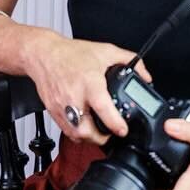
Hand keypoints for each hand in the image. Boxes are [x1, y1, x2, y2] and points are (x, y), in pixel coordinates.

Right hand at [23, 31, 152, 143]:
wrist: (44, 54)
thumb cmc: (71, 54)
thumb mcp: (106, 51)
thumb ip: (130, 61)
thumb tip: (145, 75)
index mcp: (89, 82)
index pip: (102, 107)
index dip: (114, 123)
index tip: (122, 130)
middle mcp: (74, 96)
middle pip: (86, 130)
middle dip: (100, 138)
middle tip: (111, 134)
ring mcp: (62, 106)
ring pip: (75, 134)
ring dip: (88, 138)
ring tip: (98, 133)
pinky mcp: (53, 111)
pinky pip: (66, 131)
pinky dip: (76, 134)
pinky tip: (84, 127)